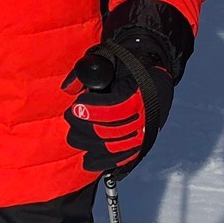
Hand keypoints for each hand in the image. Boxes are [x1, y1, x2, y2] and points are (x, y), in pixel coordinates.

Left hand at [65, 18, 179, 176]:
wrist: (156, 73)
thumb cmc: (130, 66)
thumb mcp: (110, 60)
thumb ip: (86, 73)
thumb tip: (68, 89)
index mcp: (138, 94)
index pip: (112, 108)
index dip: (89, 111)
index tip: (75, 106)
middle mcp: (143, 116)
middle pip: (108, 131)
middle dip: (83, 127)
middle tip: (71, 117)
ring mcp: (143, 133)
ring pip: (112, 147)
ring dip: (88, 144)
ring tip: (75, 135)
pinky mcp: (141, 144)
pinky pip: (121, 159)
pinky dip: (103, 162)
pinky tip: (88, 161)